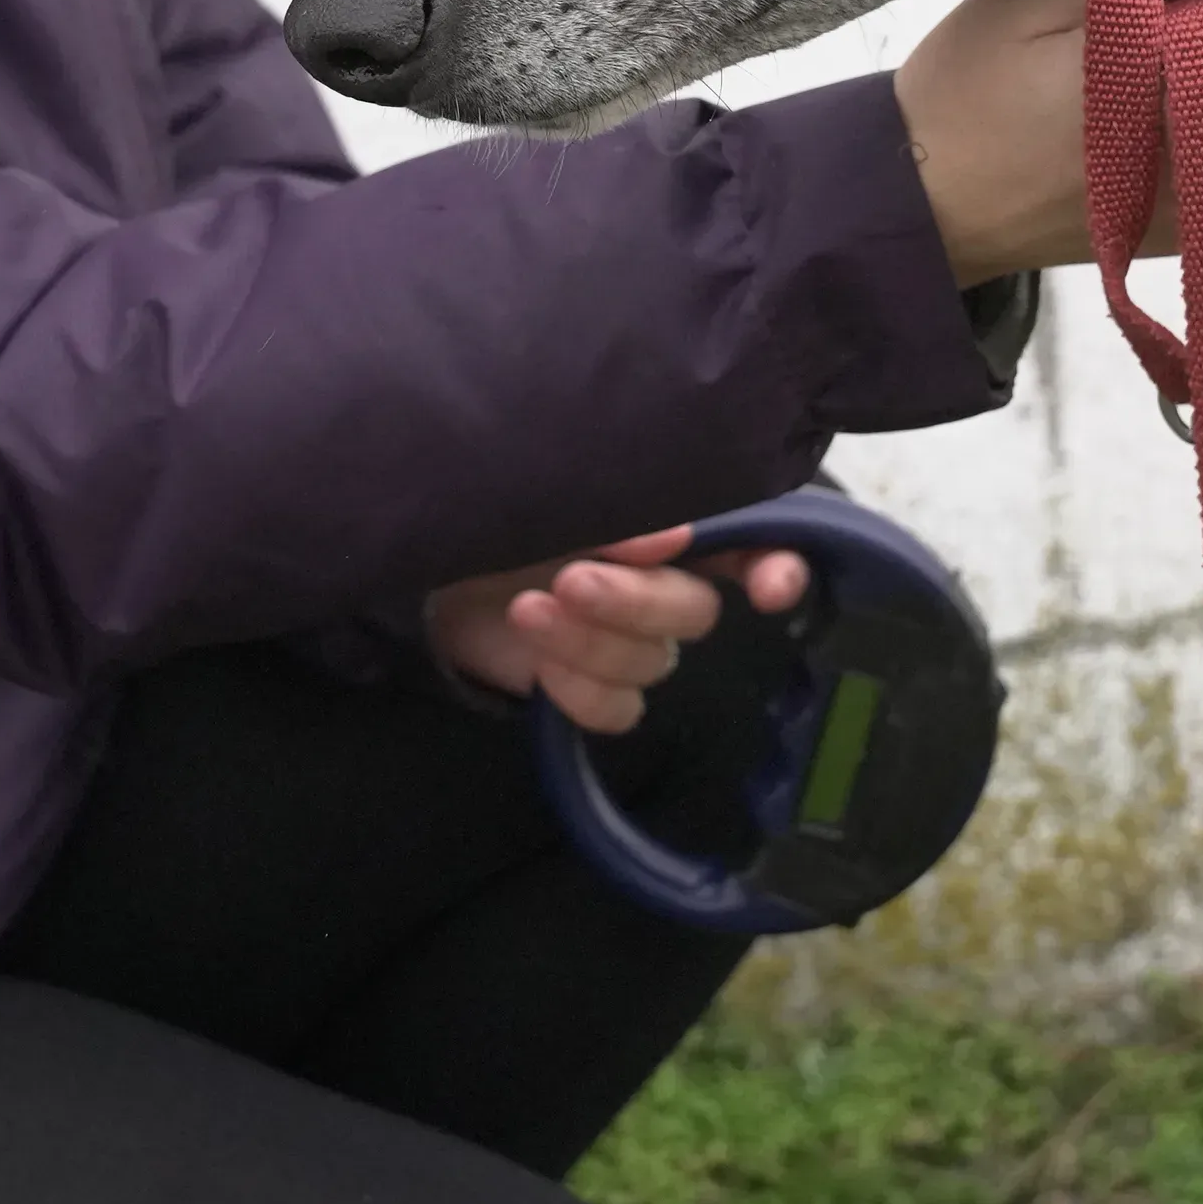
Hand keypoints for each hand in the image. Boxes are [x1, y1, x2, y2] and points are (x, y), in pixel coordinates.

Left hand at [428, 528, 813, 737]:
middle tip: (573, 580)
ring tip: (526, 608)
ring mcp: (632, 643)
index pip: (751, 544)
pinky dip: (576, 687)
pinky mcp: (593, 689)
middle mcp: (665, 586)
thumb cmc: (501, 510)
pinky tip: (533, 654)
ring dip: (587, 640)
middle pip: (693, 613)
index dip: (775, 565)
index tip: (768, 586)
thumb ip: (617, 511)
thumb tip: (675, 534)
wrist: (428, 565)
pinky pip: (617, 710)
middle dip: (635, 600)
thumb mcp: (551, 494)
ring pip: (650, 663)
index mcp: (670, 527)